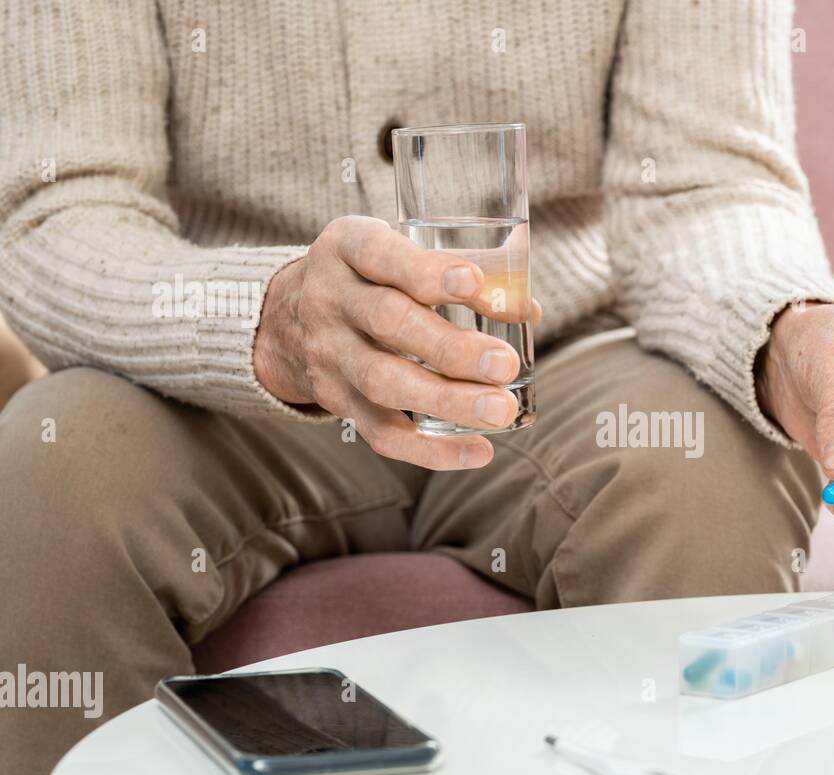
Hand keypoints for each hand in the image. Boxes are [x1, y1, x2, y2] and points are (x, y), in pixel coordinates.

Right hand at [254, 215, 540, 469]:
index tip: (475, 282)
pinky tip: (479, 452)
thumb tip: (528, 307)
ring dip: (447, 400)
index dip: (426, 270)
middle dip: (450, 347)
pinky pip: (380, 432)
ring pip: (382, 382)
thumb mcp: (399, 250)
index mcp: (347, 247)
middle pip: (387, 322)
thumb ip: (466, 267)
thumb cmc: (372, 278)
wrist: (289, 321)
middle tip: (505, 364)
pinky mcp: (336, 401)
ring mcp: (328, 354)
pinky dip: (431, 450)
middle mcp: (329, 299)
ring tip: (501, 410)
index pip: (380, 255)